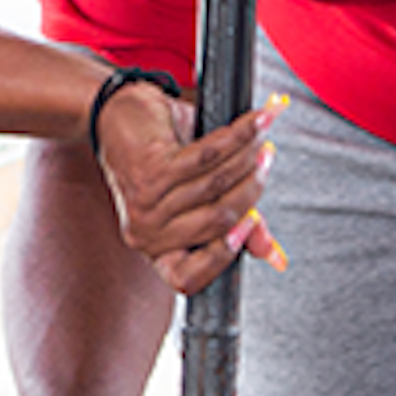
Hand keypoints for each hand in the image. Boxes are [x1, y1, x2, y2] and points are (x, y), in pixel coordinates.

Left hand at [91, 86, 280, 296]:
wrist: (119, 117)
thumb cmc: (163, 161)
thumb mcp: (200, 200)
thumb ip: (236, 228)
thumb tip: (276, 257)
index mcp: (156, 251)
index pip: (188, 278)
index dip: (224, 256)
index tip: (252, 222)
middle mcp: (146, 234)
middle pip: (218, 220)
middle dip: (251, 188)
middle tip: (266, 161)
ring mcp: (145, 203)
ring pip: (216, 184)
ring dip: (247, 156)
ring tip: (261, 140)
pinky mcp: (150, 169)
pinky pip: (208, 156)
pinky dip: (239, 137)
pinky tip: (256, 123)